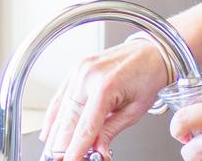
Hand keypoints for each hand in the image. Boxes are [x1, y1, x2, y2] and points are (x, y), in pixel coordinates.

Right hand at [39, 39, 171, 160]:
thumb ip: (111, 131)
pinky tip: (49, 134)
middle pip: (67, 121)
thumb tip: (97, 152)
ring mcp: (79, 71)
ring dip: (55, 136)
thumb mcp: (135, 110)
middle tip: (61, 160)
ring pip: (59, 112)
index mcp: (106, 86)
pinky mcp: (75, 70)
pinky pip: (59, 98)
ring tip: (54, 153)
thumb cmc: (148, 76)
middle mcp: (88, 76)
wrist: (152, 52)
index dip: (75, 150)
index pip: (85, 128)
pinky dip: (53, 118)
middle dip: (61, 146)